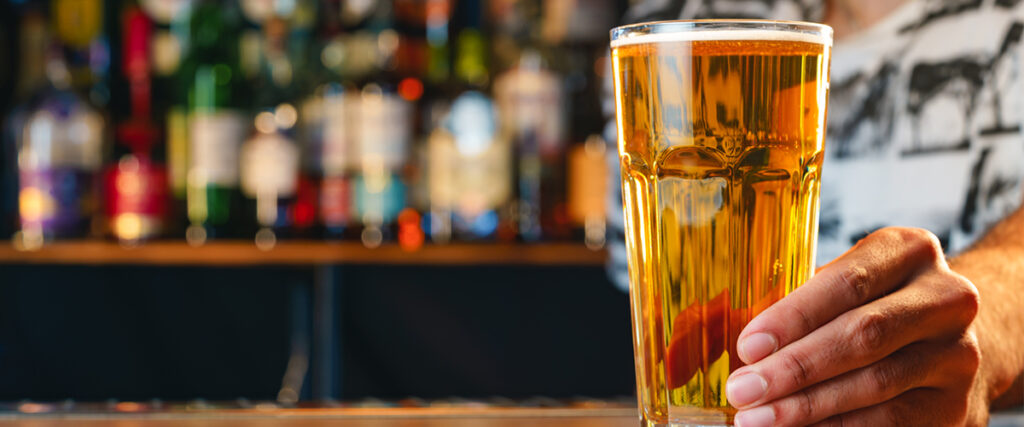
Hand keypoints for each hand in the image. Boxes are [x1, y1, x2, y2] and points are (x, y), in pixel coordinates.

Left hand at [726, 227, 983, 425]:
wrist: (950, 340)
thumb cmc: (875, 304)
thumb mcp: (843, 283)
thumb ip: (793, 298)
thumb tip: (721, 329)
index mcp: (908, 251)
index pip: (846, 283)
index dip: (793, 318)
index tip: (748, 347)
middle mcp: (944, 298)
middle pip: (863, 336)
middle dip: (794, 368)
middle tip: (744, 390)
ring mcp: (957, 354)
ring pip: (875, 385)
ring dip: (808, 407)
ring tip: (759, 417)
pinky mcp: (957, 404)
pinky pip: (891, 422)